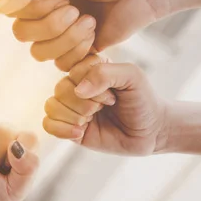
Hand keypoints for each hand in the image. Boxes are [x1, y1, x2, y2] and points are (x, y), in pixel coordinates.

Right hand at [0, 0, 169, 57]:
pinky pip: (61, 65)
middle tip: (78, 11)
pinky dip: (80, 51)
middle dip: (53, 25)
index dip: (36, 10)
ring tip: (90, 22)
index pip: (13, 13)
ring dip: (68, 38)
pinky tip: (95, 35)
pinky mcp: (74, 54)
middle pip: (23, 35)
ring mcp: (56, 36)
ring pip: (40, 54)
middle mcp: (40, 14)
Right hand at [43, 55, 167, 155]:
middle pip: (60, 89)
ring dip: (75, 115)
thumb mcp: (131, 76)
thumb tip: (78, 91)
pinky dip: (62, 129)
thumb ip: (104, 73)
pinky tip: (80, 132)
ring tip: (93, 119)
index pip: (73, 69)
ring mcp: (71, 108)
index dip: (92, 83)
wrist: (152, 131)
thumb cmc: (143, 100)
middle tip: (106, 107)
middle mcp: (76, 86)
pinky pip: (48, 125)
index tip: (114, 93)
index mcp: (88, 69)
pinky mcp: (69, 129)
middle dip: (86, 102)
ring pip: (51, 107)